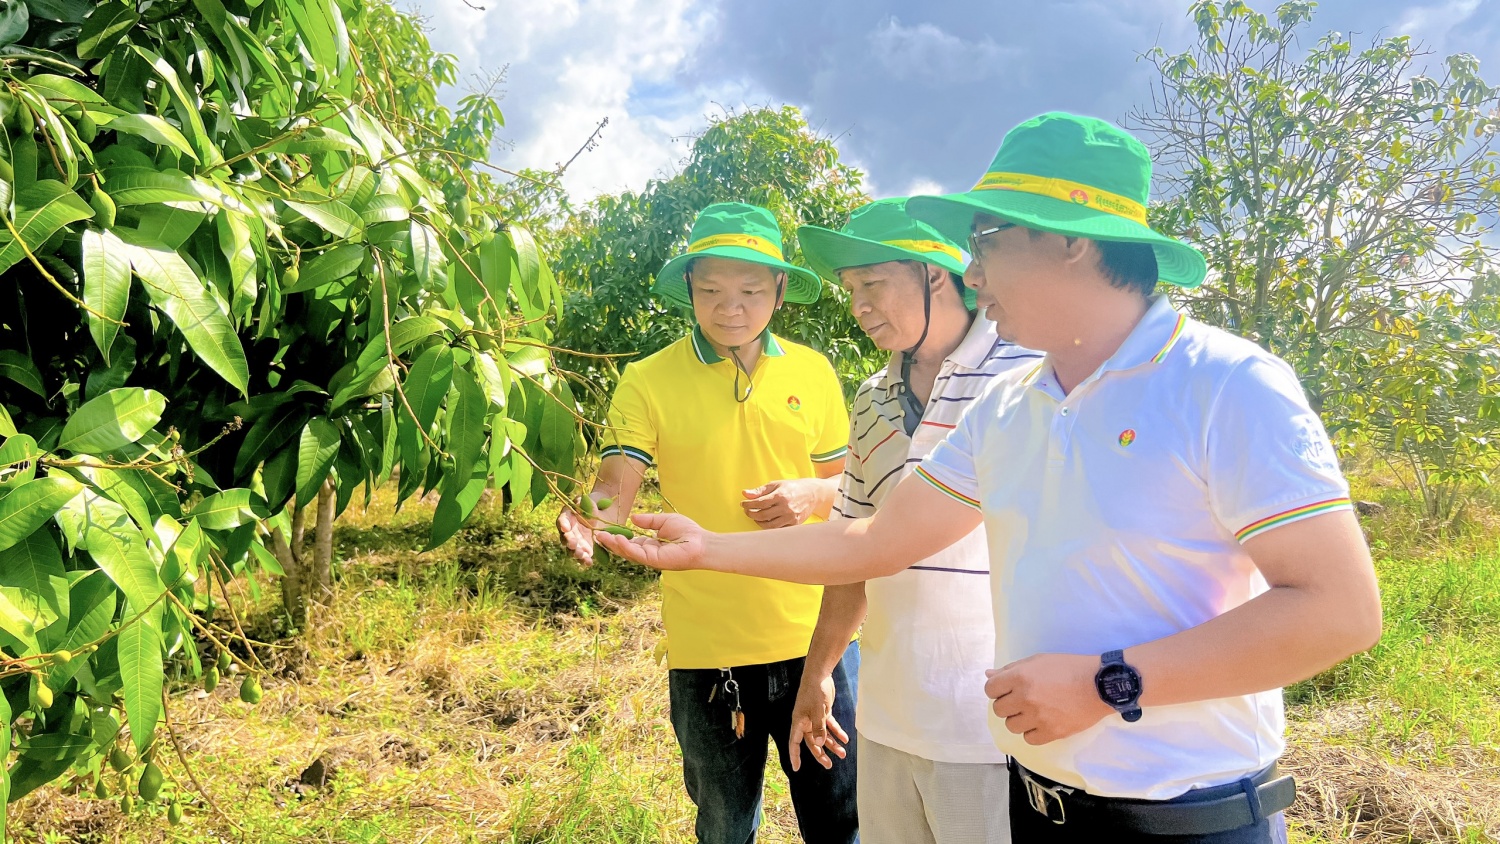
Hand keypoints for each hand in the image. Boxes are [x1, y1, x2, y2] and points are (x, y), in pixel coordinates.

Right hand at [557, 504, 598, 566]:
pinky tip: (589, 563)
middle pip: (565, 538)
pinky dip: (585, 561)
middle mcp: (569, 531)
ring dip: (575, 553)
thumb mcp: (588, 501)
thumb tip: (581, 503)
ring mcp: (576, 541)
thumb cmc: (591, 505)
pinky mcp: (585, 549)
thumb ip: (584, 502)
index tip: (566, 528)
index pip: (562, 520)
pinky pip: (583, 556)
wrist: (602, 512)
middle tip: (573, 544)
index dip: (563, 524)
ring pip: (572, 549)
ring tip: (581, 555)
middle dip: (569, 542)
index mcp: (567, 517)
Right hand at [594, 513, 708, 570]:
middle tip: (597, 534)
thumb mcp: (664, 521)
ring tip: (602, 536)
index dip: (618, 537)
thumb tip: (633, 518)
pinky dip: (626, 547)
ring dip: (615, 545)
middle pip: (625, 549)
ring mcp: (651, 558)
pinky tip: (618, 539)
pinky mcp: (655, 561)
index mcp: (651, 545)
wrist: (702, 542)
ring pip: (628, 553)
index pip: (631, 542)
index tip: (605, 530)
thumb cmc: (688, 532)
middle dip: (611, 542)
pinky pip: (637, 554)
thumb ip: (649, 521)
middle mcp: (649, 553)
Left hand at [741, 479, 821, 528]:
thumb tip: (745, 494)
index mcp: (780, 496)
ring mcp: (791, 517)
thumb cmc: (792, 487)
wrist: (812, 494)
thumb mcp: (776, 485)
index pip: (759, 503)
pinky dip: (769, 527)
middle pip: (762, 515)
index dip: (748, 504)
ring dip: (758, 522)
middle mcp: (786, 507)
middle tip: (747, 511)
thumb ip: (760, 490)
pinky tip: (766, 521)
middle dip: (751, 514)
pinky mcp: (795, 524)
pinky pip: (778, 529)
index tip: (743, 504)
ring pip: (769, 525)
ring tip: (755, 517)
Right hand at [788, 674, 847, 771]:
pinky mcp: (823, 713)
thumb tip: (818, 744)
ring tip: (842, 753)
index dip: (794, 756)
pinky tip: (845, 738)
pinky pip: (829, 726)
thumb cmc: (814, 692)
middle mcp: (805, 722)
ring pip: (822, 735)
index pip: (794, 743)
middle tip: (829, 765)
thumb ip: (818, 728)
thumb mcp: (818, 711)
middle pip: (812, 743)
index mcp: (799, 722)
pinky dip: (837, 732)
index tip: (796, 768)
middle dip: (820, 754)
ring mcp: (814, 718)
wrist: (820, 675)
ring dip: (832, 744)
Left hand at [984, 653, 1114, 745]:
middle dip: (1008, 705)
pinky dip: (1033, 732)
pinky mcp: (1051, 732)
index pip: (990, 690)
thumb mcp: (1038, 660)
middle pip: (999, 709)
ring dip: (1019, 719)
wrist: (1100, 685)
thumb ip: (1011, 669)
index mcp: (1020, 677)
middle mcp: (1025, 698)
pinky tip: (1043, 723)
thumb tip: (988, 675)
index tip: (1007, 690)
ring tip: (1034, 712)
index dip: (997, 690)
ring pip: (1011, 726)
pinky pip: (1029, 739)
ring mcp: (1038, 717)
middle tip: (1023, 701)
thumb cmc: (1069, 668)